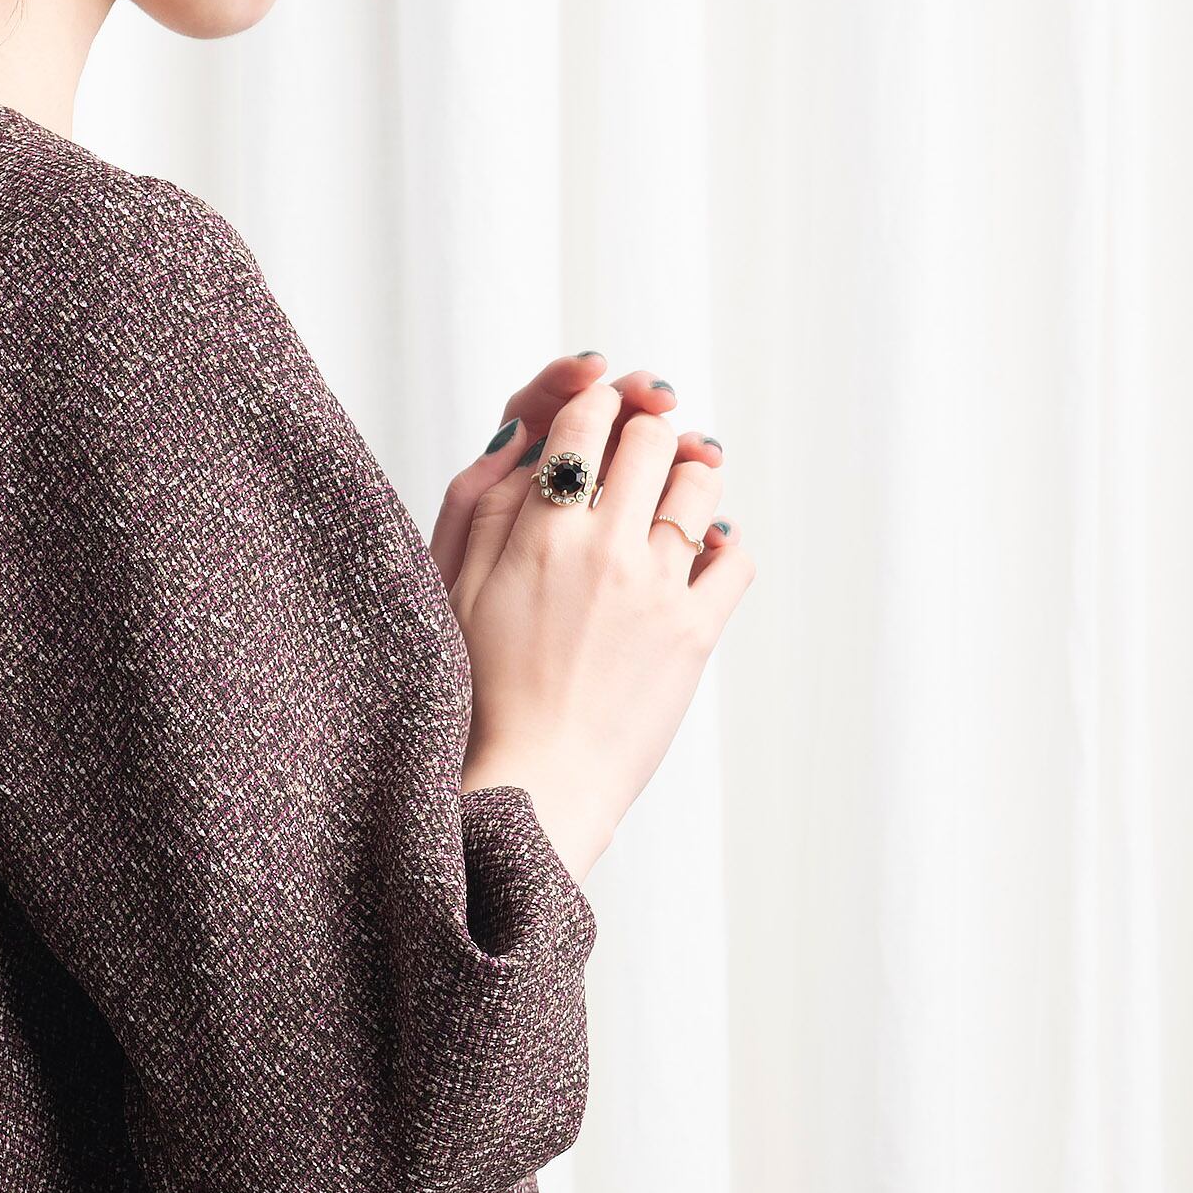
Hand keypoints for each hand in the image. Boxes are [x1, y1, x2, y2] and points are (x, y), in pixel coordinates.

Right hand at [429, 355, 754, 881]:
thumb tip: (527, 437)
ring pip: (699, 484)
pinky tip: (702, 554)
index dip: (593, 404)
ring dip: (688, 476)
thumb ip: (487, 507)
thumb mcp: (457, 592)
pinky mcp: (694, 635)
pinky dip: (724, 545)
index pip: (583, 419)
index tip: (596, 415)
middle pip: (649, 437)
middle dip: (644, 432)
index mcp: (537, 533)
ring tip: (670, 496)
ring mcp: (656, 590)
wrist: (530, 788)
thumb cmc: (479, 697)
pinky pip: (735, 558)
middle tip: (637, 450)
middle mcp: (603, 550)